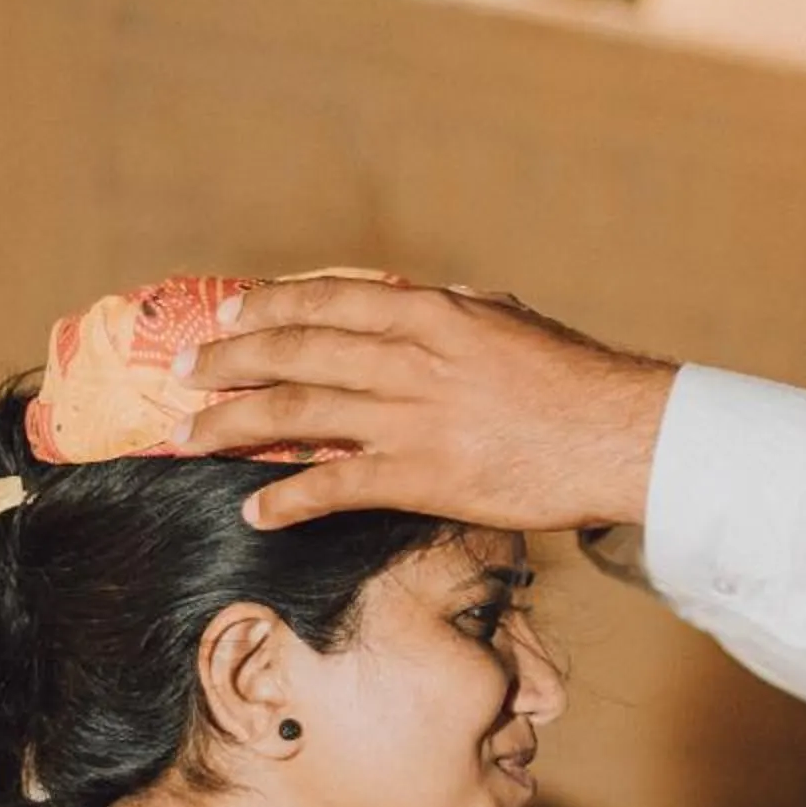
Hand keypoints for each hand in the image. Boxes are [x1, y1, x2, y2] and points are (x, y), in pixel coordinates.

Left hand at [174, 277, 678, 531]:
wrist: (622, 435)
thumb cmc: (580, 382)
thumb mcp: (516, 323)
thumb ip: (466, 311)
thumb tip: (442, 297)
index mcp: (432, 312)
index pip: (327, 300)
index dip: (266, 308)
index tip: (226, 317)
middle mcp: (411, 357)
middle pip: (296, 351)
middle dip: (229, 362)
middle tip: (183, 375)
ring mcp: (413, 417)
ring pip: (297, 413)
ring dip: (233, 425)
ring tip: (190, 436)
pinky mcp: (424, 476)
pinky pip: (334, 486)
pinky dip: (285, 499)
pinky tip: (254, 509)